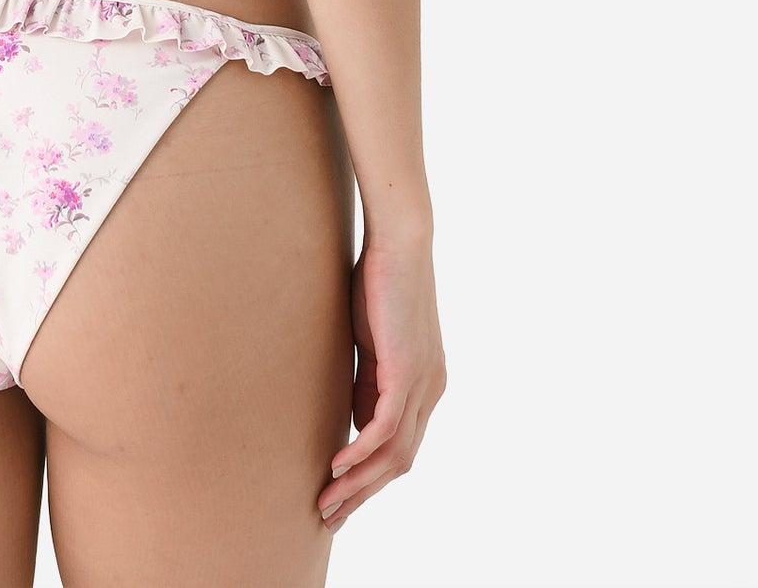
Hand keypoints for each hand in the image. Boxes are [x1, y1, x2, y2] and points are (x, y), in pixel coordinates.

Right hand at [317, 231, 446, 533]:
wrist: (400, 241)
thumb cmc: (379, 281)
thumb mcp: (370, 341)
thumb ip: (366, 379)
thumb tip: (350, 415)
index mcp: (425, 386)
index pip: (399, 449)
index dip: (369, 478)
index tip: (338, 497)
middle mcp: (431, 392)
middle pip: (399, 463)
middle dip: (362, 495)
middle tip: (330, 517)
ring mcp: (423, 384)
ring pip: (392, 454)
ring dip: (357, 484)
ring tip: (326, 503)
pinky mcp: (407, 371)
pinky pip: (384, 427)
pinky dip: (360, 451)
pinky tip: (336, 465)